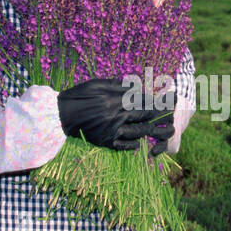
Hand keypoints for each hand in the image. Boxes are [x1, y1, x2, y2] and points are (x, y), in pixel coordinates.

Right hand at [57, 78, 171, 150]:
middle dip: (159, 115)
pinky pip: (124, 145)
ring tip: (158, 130)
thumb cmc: (79, 96)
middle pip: (144, 115)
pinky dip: (133, 145)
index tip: (168, 100)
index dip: (157, 100)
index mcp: (114, 99)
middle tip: (170, 115)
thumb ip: (117, 85)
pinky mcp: (105, 142)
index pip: (142, 100)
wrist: (60, 115)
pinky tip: (138, 144)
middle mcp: (115, 115)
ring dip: (150, 130)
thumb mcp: (96, 84)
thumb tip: (135, 85)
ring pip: (138, 132)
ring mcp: (112, 130)